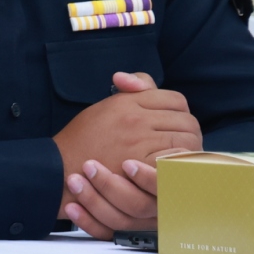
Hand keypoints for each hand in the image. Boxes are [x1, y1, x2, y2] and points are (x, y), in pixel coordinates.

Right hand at [51, 71, 200, 234]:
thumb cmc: (82, 139)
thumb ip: (130, 93)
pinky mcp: (142, 166)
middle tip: (184, 142)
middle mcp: (136, 119)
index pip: (175, 99)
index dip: (182, 111)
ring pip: (187, 141)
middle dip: (190, 131)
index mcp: (127, 102)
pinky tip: (177, 169)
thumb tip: (146, 84)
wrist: (62, 168)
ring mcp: (140, 142)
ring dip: (191, 149)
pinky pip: (178, 160)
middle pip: (186, 120)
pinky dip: (183, 164)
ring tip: (182, 157)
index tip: (177, 123)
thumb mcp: (103, 107)